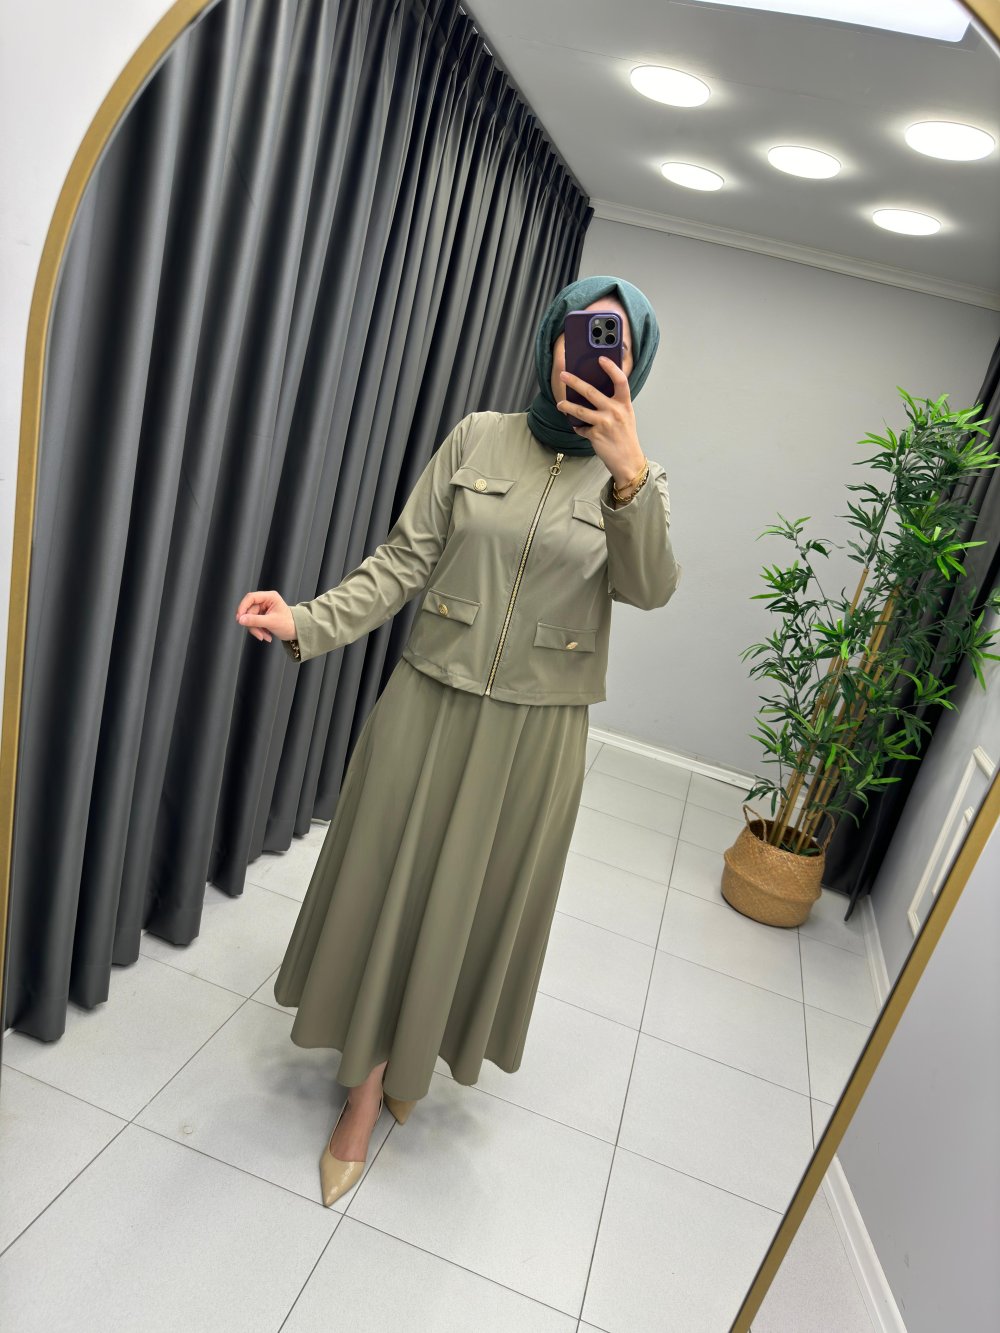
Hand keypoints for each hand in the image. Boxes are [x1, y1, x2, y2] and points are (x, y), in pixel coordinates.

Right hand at [235, 589, 295, 643]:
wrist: (296, 632)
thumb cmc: (289, 624)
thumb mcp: (271, 622)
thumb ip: (255, 620)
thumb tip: (240, 620)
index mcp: (270, 597)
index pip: (251, 598)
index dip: (243, 607)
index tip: (239, 619)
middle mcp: (265, 601)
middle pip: (249, 611)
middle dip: (253, 624)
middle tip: (259, 635)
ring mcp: (263, 609)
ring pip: (250, 618)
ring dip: (256, 630)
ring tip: (265, 637)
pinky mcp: (262, 617)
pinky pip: (253, 623)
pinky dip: (258, 631)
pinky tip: (266, 636)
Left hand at [556, 357, 645, 486]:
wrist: (628, 460)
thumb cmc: (626, 437)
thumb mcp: (626, 415)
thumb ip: (614, 403)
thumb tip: (594, 392)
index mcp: (624, 404)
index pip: (620, 380)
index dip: (611, 368)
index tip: (601, 359)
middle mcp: (615, 411)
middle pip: (591, 392)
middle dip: (574, 382)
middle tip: (563, 375)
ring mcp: (604, 423)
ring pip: (579, 410)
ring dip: (567, 406)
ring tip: (560, 404)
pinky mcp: (595, 435)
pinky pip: (581, 428)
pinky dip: (578, 428)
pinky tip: (577, 427)